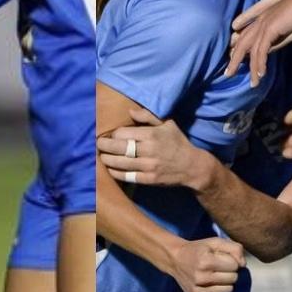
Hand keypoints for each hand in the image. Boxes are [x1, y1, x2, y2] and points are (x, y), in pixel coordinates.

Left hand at [97, 107, 215, 190]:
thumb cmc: (178, 142)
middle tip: (99, 144)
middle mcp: (149, 150)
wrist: (192, 166)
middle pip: (118, 148)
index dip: (113, 134)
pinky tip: (110, 169)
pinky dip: (116, 173)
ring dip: (107, 159)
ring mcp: (148, 166)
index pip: (123, 133)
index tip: (110, 135)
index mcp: (151, 134)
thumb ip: (148, 116)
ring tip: (102, 156)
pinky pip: (127, 177)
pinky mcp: (149, 179)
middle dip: (104, 146)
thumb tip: (129, 111)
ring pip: (120, 163)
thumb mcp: (167, 124)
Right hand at [167, 237, 245, 291]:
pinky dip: (218, 289)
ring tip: (216, 274)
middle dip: (230, 271)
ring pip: (228, 290)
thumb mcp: (215, 242)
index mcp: (205, 261)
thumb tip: (243, 265)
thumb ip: (234, 248)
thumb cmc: (198, 249)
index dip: (231, 260)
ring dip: (226, 282)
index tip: (222, 258)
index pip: (234, 266)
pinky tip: (209, 281)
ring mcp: (197, 290)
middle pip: (233, 279)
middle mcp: (201, 278)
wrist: (175, 259)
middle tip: (220, 266)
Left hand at [227, 0, 291, 82]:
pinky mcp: (271, 28)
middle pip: (241, 44)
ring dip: (252, 69)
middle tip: (228, 74)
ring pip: (251, 50)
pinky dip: (261, 63)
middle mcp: (259, 22)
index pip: (245, 38)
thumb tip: (270, 50)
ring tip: (252, 83)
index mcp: (261, 20)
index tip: (233, 63)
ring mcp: (263, 24)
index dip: (238, 51)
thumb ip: (277, 38)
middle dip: (234, 61)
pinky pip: (262, 50)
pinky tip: (261, 74)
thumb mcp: (287, 27)